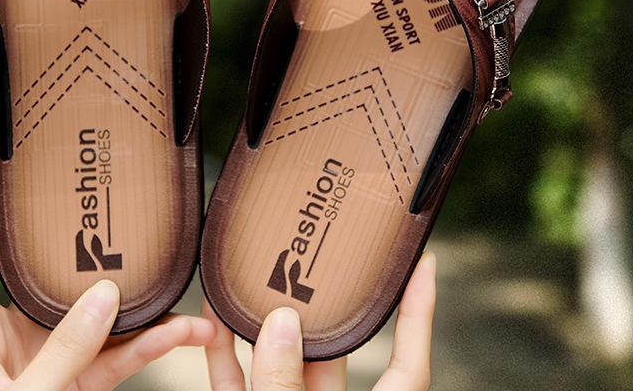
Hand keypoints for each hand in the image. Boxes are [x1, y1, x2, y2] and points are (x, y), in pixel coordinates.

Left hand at [0, 159, 215, 390]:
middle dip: (90, 242)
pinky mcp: (79, 382)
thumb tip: (104, 298)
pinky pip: (119, 354)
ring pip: (98, 314)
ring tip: (179, 276)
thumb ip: (60, 355)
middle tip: (117, 201)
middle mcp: (15, 335)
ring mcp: (52, 356)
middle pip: (51, 273)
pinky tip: (186, 333)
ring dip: (141, 302)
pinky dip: (153, 344)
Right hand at [203, 251, 435, 389]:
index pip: (407, 363)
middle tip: (306, 255)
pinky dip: (223, 356)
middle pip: (333, 352)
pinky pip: (236, 385)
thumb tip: (281, 325)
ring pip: (278, 365)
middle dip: (315, 304)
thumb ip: (284, 387)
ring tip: (251, 279)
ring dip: (259, 326)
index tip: (422, 263)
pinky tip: (210, 321)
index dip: (418, 313)